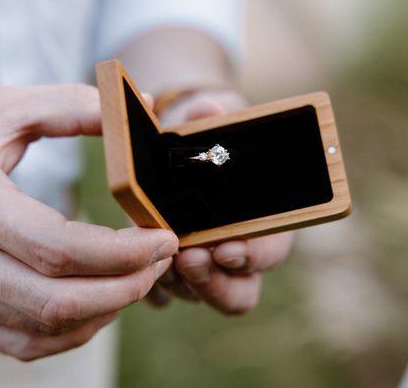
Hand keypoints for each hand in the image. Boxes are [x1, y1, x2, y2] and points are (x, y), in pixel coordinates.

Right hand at [0, 85, 177, 359]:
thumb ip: (68, 106)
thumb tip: (133, 115)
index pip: (58, 248)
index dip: (123, 252)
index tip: (164, 238)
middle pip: (59, 299)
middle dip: (128, 286)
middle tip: (162, 260)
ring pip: (47, 328)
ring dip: (108, 310)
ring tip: (139, 277)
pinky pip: (25, 343)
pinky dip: (73, 332)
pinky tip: (100, 304)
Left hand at [147, 89, 293, 313]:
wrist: (185, 156)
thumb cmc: (210, 144)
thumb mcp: (216, 125)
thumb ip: (216, 119)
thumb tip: (209, 111)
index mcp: (264, 227)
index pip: (267, 254)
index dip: (252, 257)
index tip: (227, 248)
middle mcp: (237, 258)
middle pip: (236, 294)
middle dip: (212, 281)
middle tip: (189, 258)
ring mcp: (206, 272)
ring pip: (196, 294)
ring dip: (177, 280)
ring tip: (159, 254)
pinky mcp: (174, 276)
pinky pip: (164, 296)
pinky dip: (153, 284)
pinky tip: (140, 262)